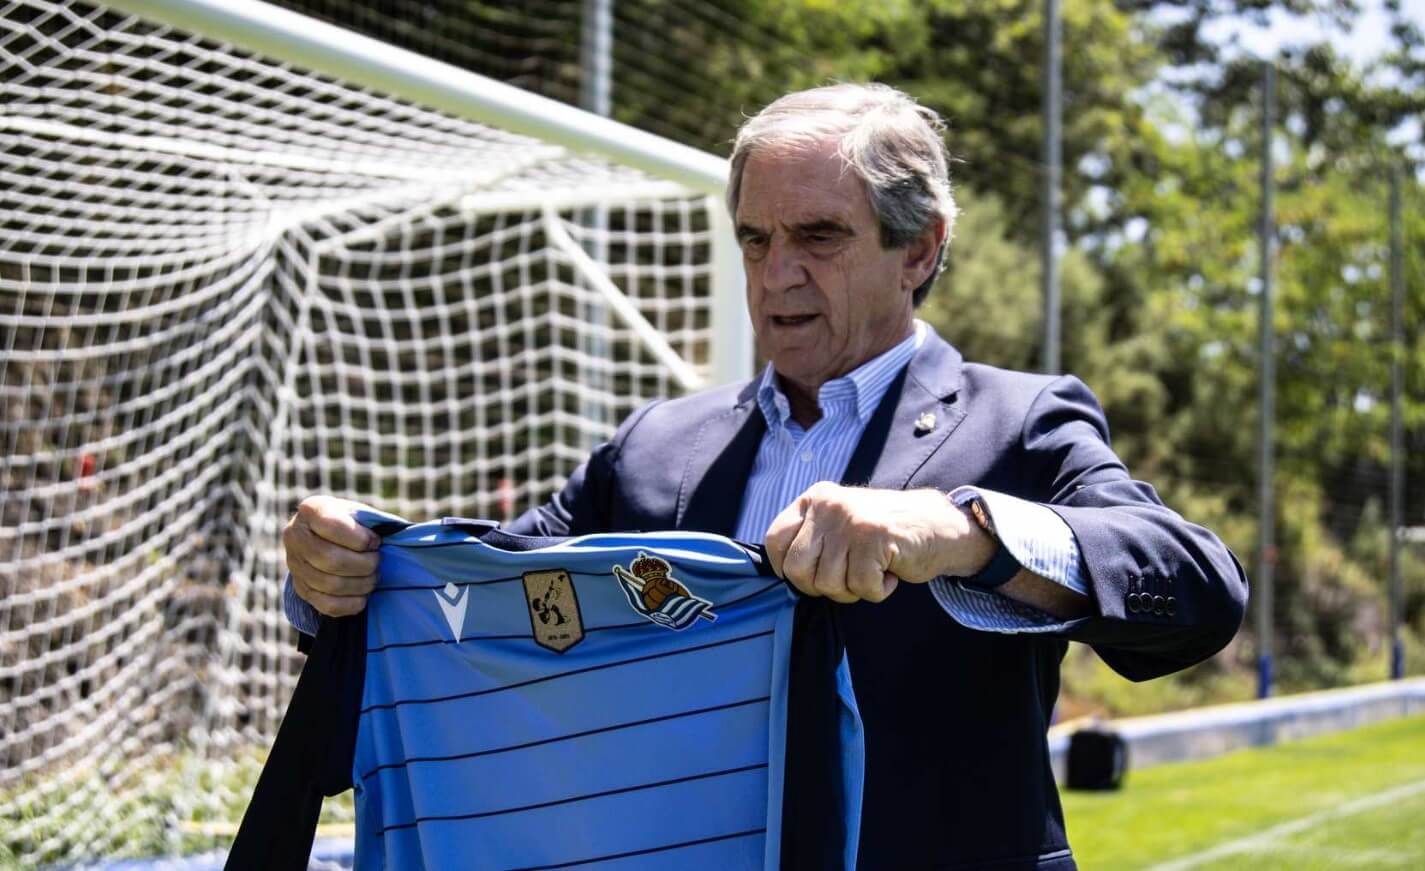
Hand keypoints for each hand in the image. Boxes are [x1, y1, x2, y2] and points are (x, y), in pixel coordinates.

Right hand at [282, 495, 381, 616]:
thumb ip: (369, 522)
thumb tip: (391, 538)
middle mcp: (295, 537)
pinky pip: (327, 605)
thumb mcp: (357, 512)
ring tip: (373, 577)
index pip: (331, 526)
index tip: (376, 542)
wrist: (326, 537)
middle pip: (331, 560)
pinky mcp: (301, 589)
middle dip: (364, 564)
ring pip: (331, 584)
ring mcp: (295, 565)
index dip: (360, 538)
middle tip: (378, 562)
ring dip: (361, 584)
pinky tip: (363, 596)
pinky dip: (351, 604)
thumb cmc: (350, 522)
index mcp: (310, 511)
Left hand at [763, 483, 994, 603]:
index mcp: (814, 499)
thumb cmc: (883, 534)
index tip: (809, 575)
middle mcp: (828, 505)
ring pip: (829, 583)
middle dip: (821, 587)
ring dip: (853, 589)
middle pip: (797, 569)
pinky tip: (889, 571)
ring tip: (871, 570)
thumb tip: (782, 572)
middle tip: (848, 578)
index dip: (786, 568)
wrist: (937, 526)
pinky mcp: (875, 537)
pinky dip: (878, 590)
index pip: (774, 540)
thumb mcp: (839, 524)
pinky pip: (861, 587)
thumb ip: (811, 539)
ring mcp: (851, 520)